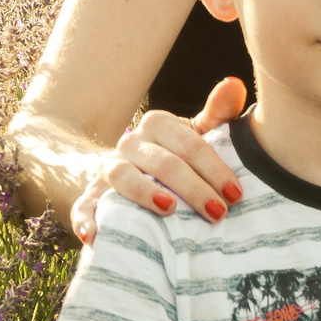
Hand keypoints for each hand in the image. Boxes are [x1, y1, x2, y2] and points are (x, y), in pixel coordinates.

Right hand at [73, 77, 246, 242]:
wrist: (131, 165)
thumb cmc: (176, 152)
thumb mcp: (197, 132)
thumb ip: (218, 112)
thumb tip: (235, 85)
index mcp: (157, 124)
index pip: (190, 145)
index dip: (215, 169)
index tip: (236, 195)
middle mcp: (130, 142)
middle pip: (163, 163)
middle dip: (194, 189)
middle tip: (218, 213)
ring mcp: (108, 167)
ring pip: (123, 176)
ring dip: (145, 193)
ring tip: (169, 209)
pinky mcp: (92, 193)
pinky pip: (84, 204)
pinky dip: (86, 219)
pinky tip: (94, 236)